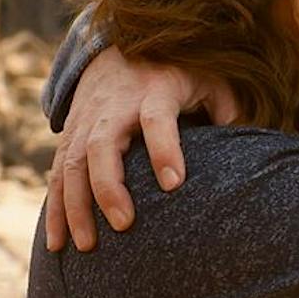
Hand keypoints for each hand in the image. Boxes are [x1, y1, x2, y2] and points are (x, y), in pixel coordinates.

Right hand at [43, 48, 238, 252]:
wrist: (116, 50)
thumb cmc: (174, 73)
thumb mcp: (206, 79)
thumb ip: (225, 107)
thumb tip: (242, 139)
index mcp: (153, 92)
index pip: (157, 120)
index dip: (164, 150)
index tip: (174, 184)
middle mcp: (113, 108)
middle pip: (102, 147)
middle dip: (109, 187)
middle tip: (125, 225)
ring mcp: (85, 123)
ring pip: (72, 166)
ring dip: (75, 208)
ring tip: (88, 247)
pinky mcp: (69, 137)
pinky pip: (57, 176)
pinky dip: (55, 211)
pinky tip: (58, 245)